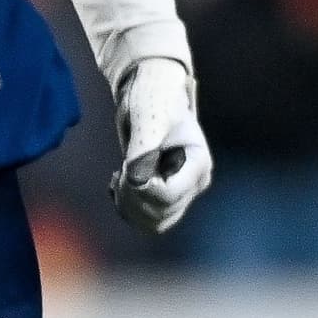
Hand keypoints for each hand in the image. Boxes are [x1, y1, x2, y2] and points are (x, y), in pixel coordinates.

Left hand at [111, 55, 212, 235]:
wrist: (150, 94)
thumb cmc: (153, 99)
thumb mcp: (148, 118)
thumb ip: (143, 150)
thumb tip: (137, 181)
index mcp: (198, 163)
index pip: (169, 195)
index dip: (142, 188)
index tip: (127, 166)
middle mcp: (193, 182)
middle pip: (161, 212)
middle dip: (132, 196)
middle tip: (121, 170)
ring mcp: (180, 191)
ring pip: (155, 222)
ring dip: (129, 207)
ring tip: (120, 179)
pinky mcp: (165, 195)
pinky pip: (148, 220)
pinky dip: (128, 209)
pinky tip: (119, 185)